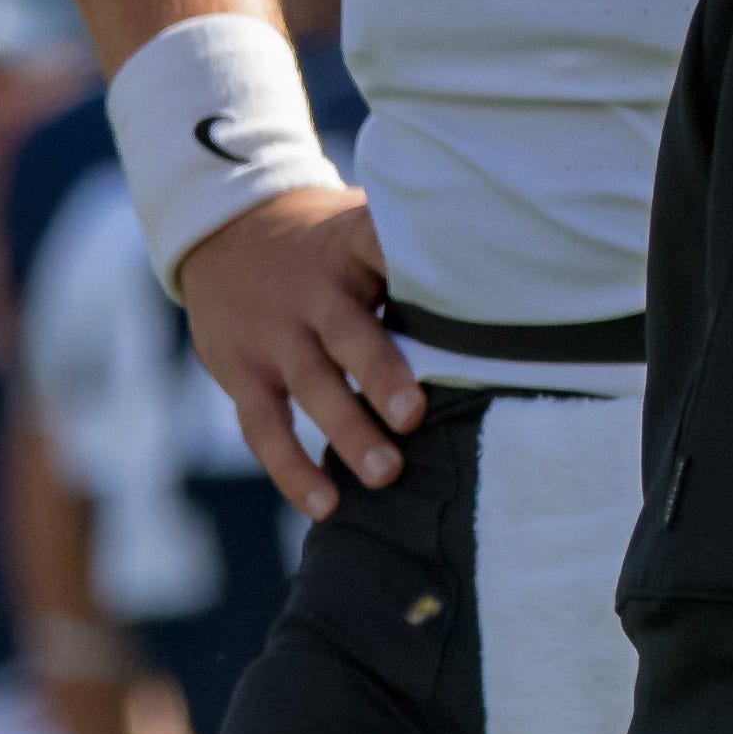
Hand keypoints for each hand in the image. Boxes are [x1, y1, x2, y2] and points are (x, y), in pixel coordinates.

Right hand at [174, 187, 420, 517]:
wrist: (224, 235)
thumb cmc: (325, 246)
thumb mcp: (358, 227)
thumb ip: (410, 253)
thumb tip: (508, 276)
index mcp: (350, 247)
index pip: (381, 244)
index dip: (411, 263)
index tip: (453, 289)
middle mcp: (311, 290)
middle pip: (347, 331)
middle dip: (381, 374)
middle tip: (415, 416)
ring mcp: (272, 333)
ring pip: (311, 385)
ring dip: (348, 431)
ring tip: (386, 475)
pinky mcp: (239, 372)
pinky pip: (264, 427)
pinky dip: (292, 470)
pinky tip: (326, 506)